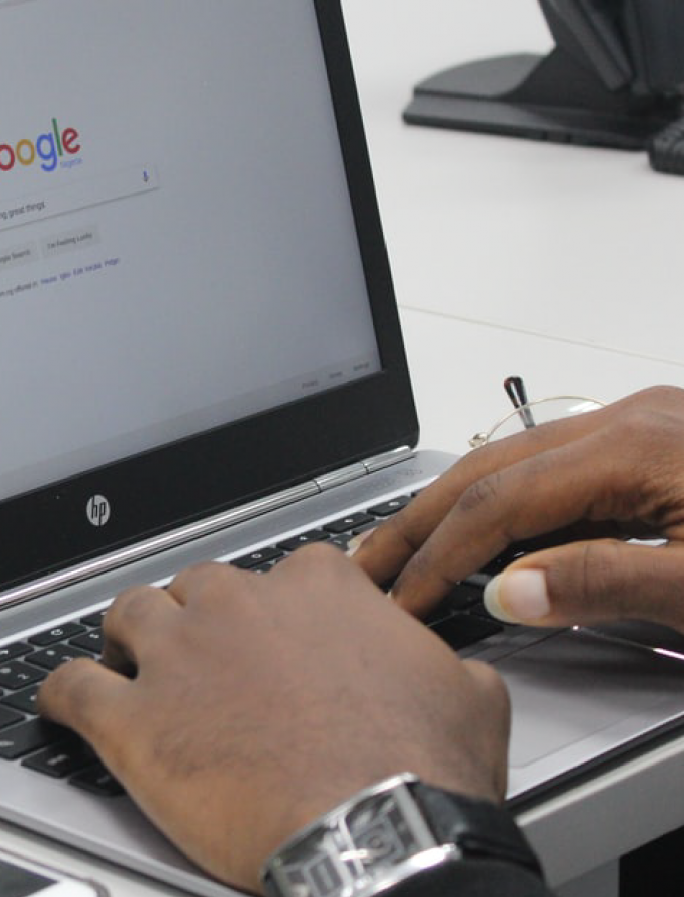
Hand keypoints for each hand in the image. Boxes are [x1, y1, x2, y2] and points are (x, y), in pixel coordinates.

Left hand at [37, 548, 509, 893]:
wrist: (378, 836)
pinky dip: (59, 691)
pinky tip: (58, 702)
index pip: (281, 571)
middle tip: (207, 660)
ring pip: (128, 614)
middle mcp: (236, 604)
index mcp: (315, 586)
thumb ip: (440, 661)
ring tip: (132, 665)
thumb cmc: (420, 770)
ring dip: (128, 638)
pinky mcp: (132, 720)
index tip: (277, 634)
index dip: (277, 608)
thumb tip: (446, 667)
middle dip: (199, 617)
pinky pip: (70, 686)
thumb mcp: (468, 696)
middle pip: (196, 587)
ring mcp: (177, 655)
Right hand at [354, 386, 683, 632]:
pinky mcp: (655, 450)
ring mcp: (643, 430)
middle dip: (421, 521)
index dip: (441, 556)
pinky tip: (487, 545)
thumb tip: (507, 592)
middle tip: (368, 567)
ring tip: (409, 555)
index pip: (502, 500)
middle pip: (491, 467)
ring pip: (517, 465)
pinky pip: (559, 475)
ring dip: (458, 512)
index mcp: (637, 445)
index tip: (405, 601)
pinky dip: (511, 512)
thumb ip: (605, 584)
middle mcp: (631, 421)